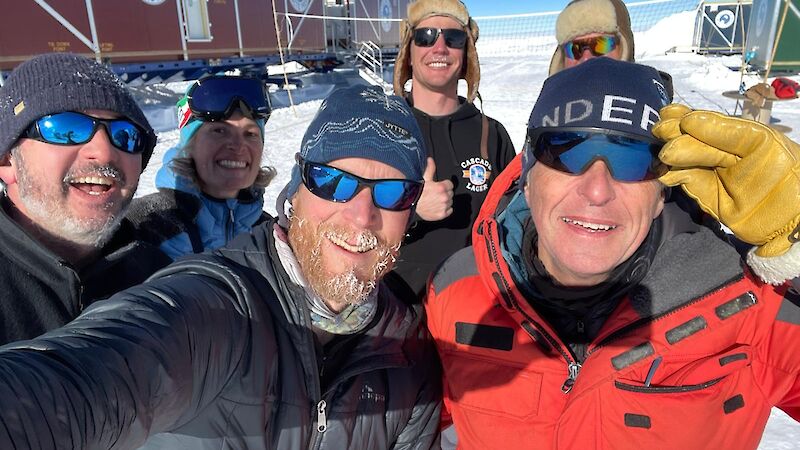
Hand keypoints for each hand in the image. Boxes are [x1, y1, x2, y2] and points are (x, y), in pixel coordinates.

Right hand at [415, 157, 453, 220]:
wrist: (410, 204)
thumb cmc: (416, 192)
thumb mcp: (424, 178)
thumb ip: (430, 168)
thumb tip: (430, 160)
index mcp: (441, 187)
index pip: (450, 184)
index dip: (444, 185)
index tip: (439, 186)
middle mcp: (444, 197)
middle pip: (451, 193)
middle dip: (445, 192)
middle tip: (436, 194)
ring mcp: (443, 206)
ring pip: (450, 202)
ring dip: (445, 201)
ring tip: (435, 200)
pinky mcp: (442, 214)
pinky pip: (449, 211)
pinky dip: (445, 209)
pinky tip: (437, 206)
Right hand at [653, 104, 799, 256]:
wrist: (792, 218)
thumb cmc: (785, 174)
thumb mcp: (759, 143)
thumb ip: (725, 132)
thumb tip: (688, 122)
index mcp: (740, 135)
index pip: (708, 123)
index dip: (687, 119)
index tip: (669, 115)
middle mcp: (723, 152)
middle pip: (693, 140)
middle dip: (675, 136)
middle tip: (659, 132)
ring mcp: (713, 173)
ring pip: (685, 160)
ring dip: (671, 156)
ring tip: (663, 155)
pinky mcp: (705, 194)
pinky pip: (685, 180)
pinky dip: (672, 175)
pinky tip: (665, 172)